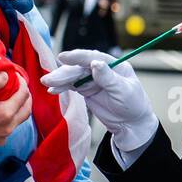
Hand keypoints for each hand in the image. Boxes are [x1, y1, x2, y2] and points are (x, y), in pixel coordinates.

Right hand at [0, 71, 31, 159]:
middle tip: (21, 87)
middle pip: (27, 110)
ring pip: (19, 121)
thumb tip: (6, 76)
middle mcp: (8, 127)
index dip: (23, 84)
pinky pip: (9, 129)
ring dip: (19, 109)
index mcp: (5, 113)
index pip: (23, 96)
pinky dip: (10, 119)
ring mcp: (3, 137)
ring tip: (12, 98)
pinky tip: (1, 113)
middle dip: (27, 97)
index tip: (17, 76)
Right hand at [42, 49, 156, 149]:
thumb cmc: (134, 106)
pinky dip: (62, 88)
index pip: (94, 57)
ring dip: (60, 79)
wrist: (131, 124)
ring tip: (47, 83)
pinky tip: (53, 90)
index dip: (78, 57)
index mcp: (114, 65)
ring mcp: (93, 80)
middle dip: (65, 72)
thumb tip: (95, 63)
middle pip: (80, 68)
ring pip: (74, 77)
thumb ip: (108, 78)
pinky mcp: (87, 90)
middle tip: (50, 78)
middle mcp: (102, 70)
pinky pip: (72, 86)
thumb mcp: (124, 91)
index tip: (64, 57)